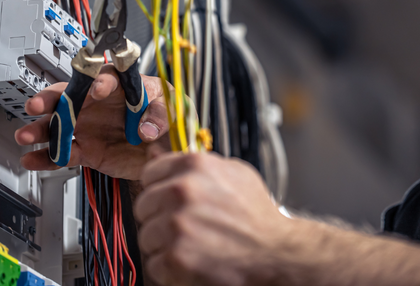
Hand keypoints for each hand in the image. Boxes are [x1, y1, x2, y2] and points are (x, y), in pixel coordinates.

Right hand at [14, 65, 170, 179]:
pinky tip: (32, 159)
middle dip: (51, 99)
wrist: (166, 150)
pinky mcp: (88, 150)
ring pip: (60, 125)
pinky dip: (47, 157)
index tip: (97, 89)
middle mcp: (99, 104)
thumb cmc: (168, 118)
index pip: (106, 77)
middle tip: (37, 104)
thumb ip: (159, 115)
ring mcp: (90, 127)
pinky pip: (64, 153)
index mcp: (121, 86)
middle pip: (70, 96)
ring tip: (25, 135)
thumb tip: (146, 128)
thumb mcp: (172, 109)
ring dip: (41, 130)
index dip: (100, 82)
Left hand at [135, 151, 290, 285]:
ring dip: (163, 244)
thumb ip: (193, 162)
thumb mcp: (232, 172)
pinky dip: (169, 268)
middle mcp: (182, 190)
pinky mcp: (177, 257)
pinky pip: (153, 264)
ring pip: (145, 235)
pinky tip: (191, 261)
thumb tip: (155, 150)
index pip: (149, 173)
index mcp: (194, 165)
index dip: (159, 188)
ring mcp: (178, 224)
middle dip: (159, 217)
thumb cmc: (255, 213)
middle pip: (143, 205)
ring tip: (191, 244)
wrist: (276, 251)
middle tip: (183, 226)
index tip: (169, 199)